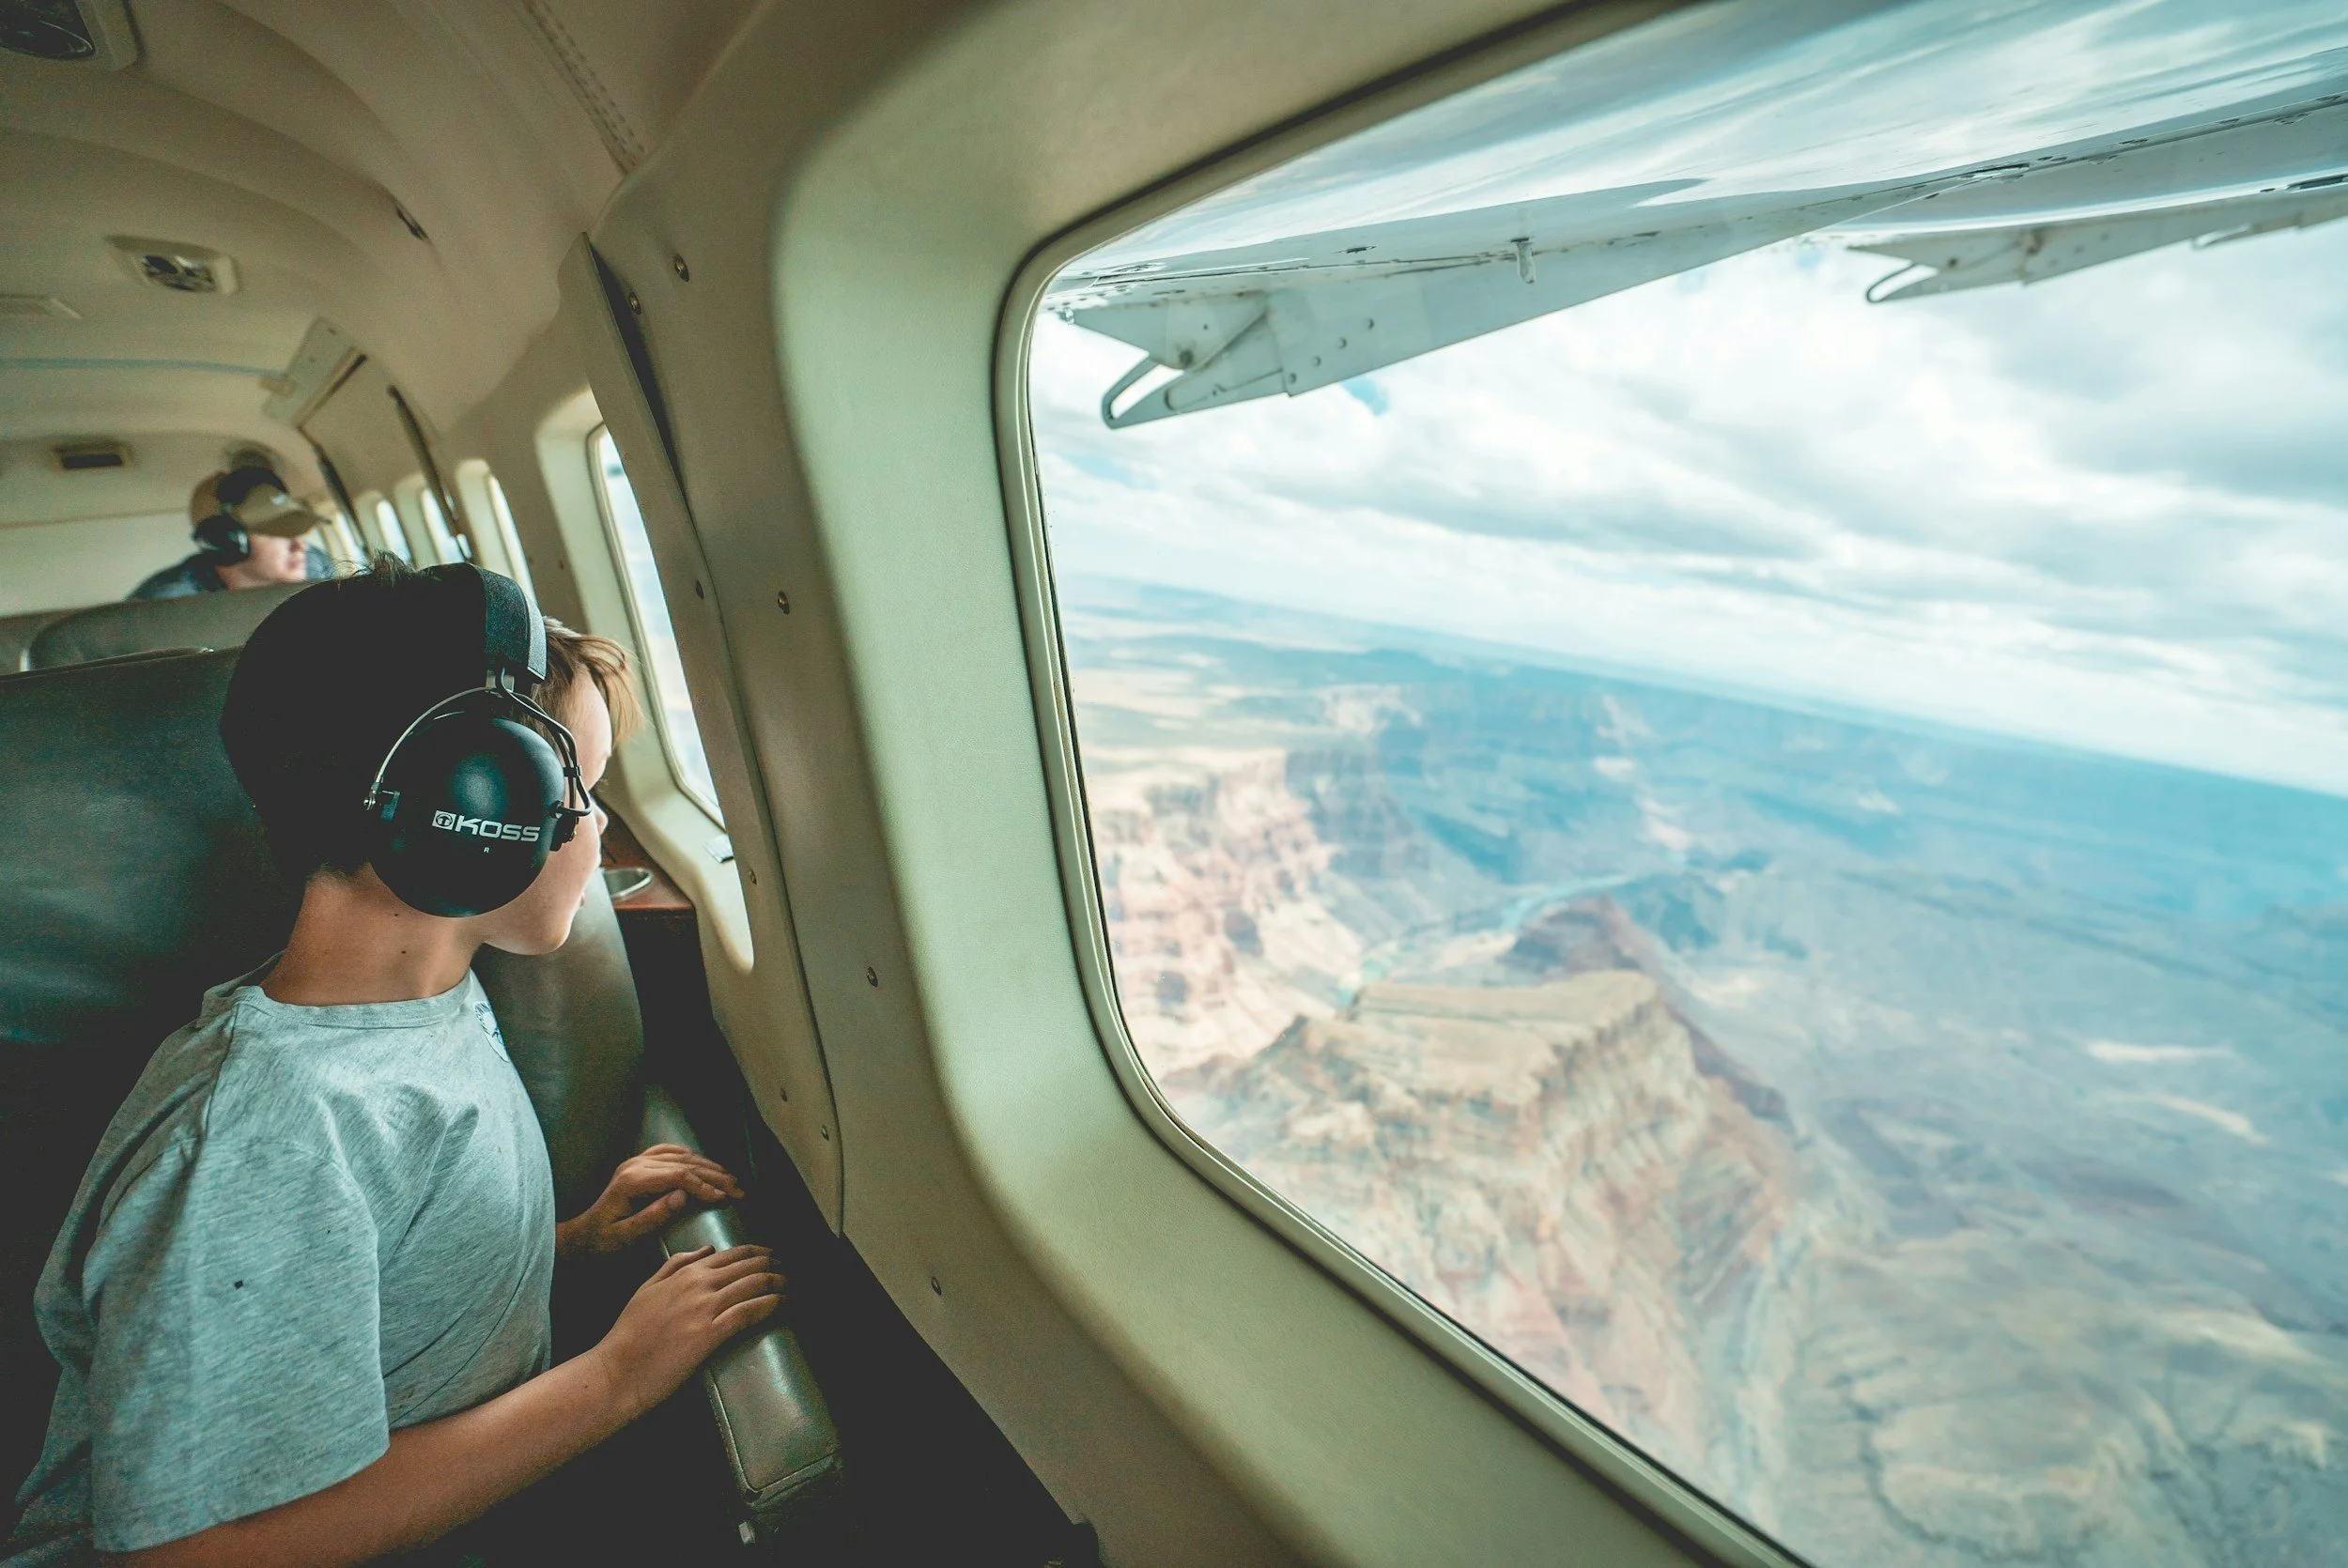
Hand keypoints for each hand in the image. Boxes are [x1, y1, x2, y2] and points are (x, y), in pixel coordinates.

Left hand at [557, 1144, 744, 1256]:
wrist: (582, 1237)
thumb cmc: (602, 1242)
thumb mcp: (626, 1237)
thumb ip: (654, 1216)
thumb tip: (683, 1196)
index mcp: (632, 1181)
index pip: (679, 1176)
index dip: (705, 1186)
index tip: (724, 1199)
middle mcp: (636, 1165)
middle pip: (685, 1164)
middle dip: (715, 1177)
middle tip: (739, 1191)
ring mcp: (637, 1161)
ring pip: (681, 1157)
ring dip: (709, 1167)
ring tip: (731, 1181)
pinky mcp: (639, 1164)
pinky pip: (670, 1152)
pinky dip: (691, 1157)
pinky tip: (705, 1165)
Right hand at [590, 1245, 785, 1421]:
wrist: (617, 1370)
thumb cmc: (629, 1334)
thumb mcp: (647, 1289)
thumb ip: (675, 1265)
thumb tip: (707, 1250)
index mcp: (685, 1272)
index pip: (733, 1254)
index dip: (759, 1253)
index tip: (774, 1257)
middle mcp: (698, 1284)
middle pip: (749, 1266)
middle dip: (775, 1265)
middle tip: (790, 1270)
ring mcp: (705, 1308)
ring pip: (754, 1284)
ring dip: (779, 1283)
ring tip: (791, 1286)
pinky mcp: (710, 1333)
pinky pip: (749, 1311)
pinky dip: (771, 1304)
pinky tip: (783, 1304)